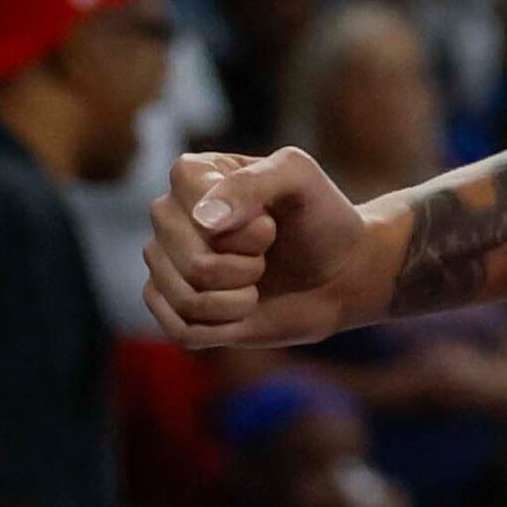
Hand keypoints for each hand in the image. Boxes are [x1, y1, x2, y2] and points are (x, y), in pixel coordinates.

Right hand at [144, 149, 393, 347]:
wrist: (340, 270)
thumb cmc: (320, 217)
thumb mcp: (300, 178)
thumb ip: (253, 182)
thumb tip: (204, 220)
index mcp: (190, 175)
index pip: (197, 213)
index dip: (245, 229)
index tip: (272, 222)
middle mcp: (168, 218)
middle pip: (192, 262)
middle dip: (247, 266)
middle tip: (268, 253)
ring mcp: (167, 265)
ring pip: (187, 300)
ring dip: (239, 298)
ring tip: (257, 278)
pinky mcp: (174, 309)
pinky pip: (182, 330)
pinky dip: (225, 325)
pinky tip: (244, 306)